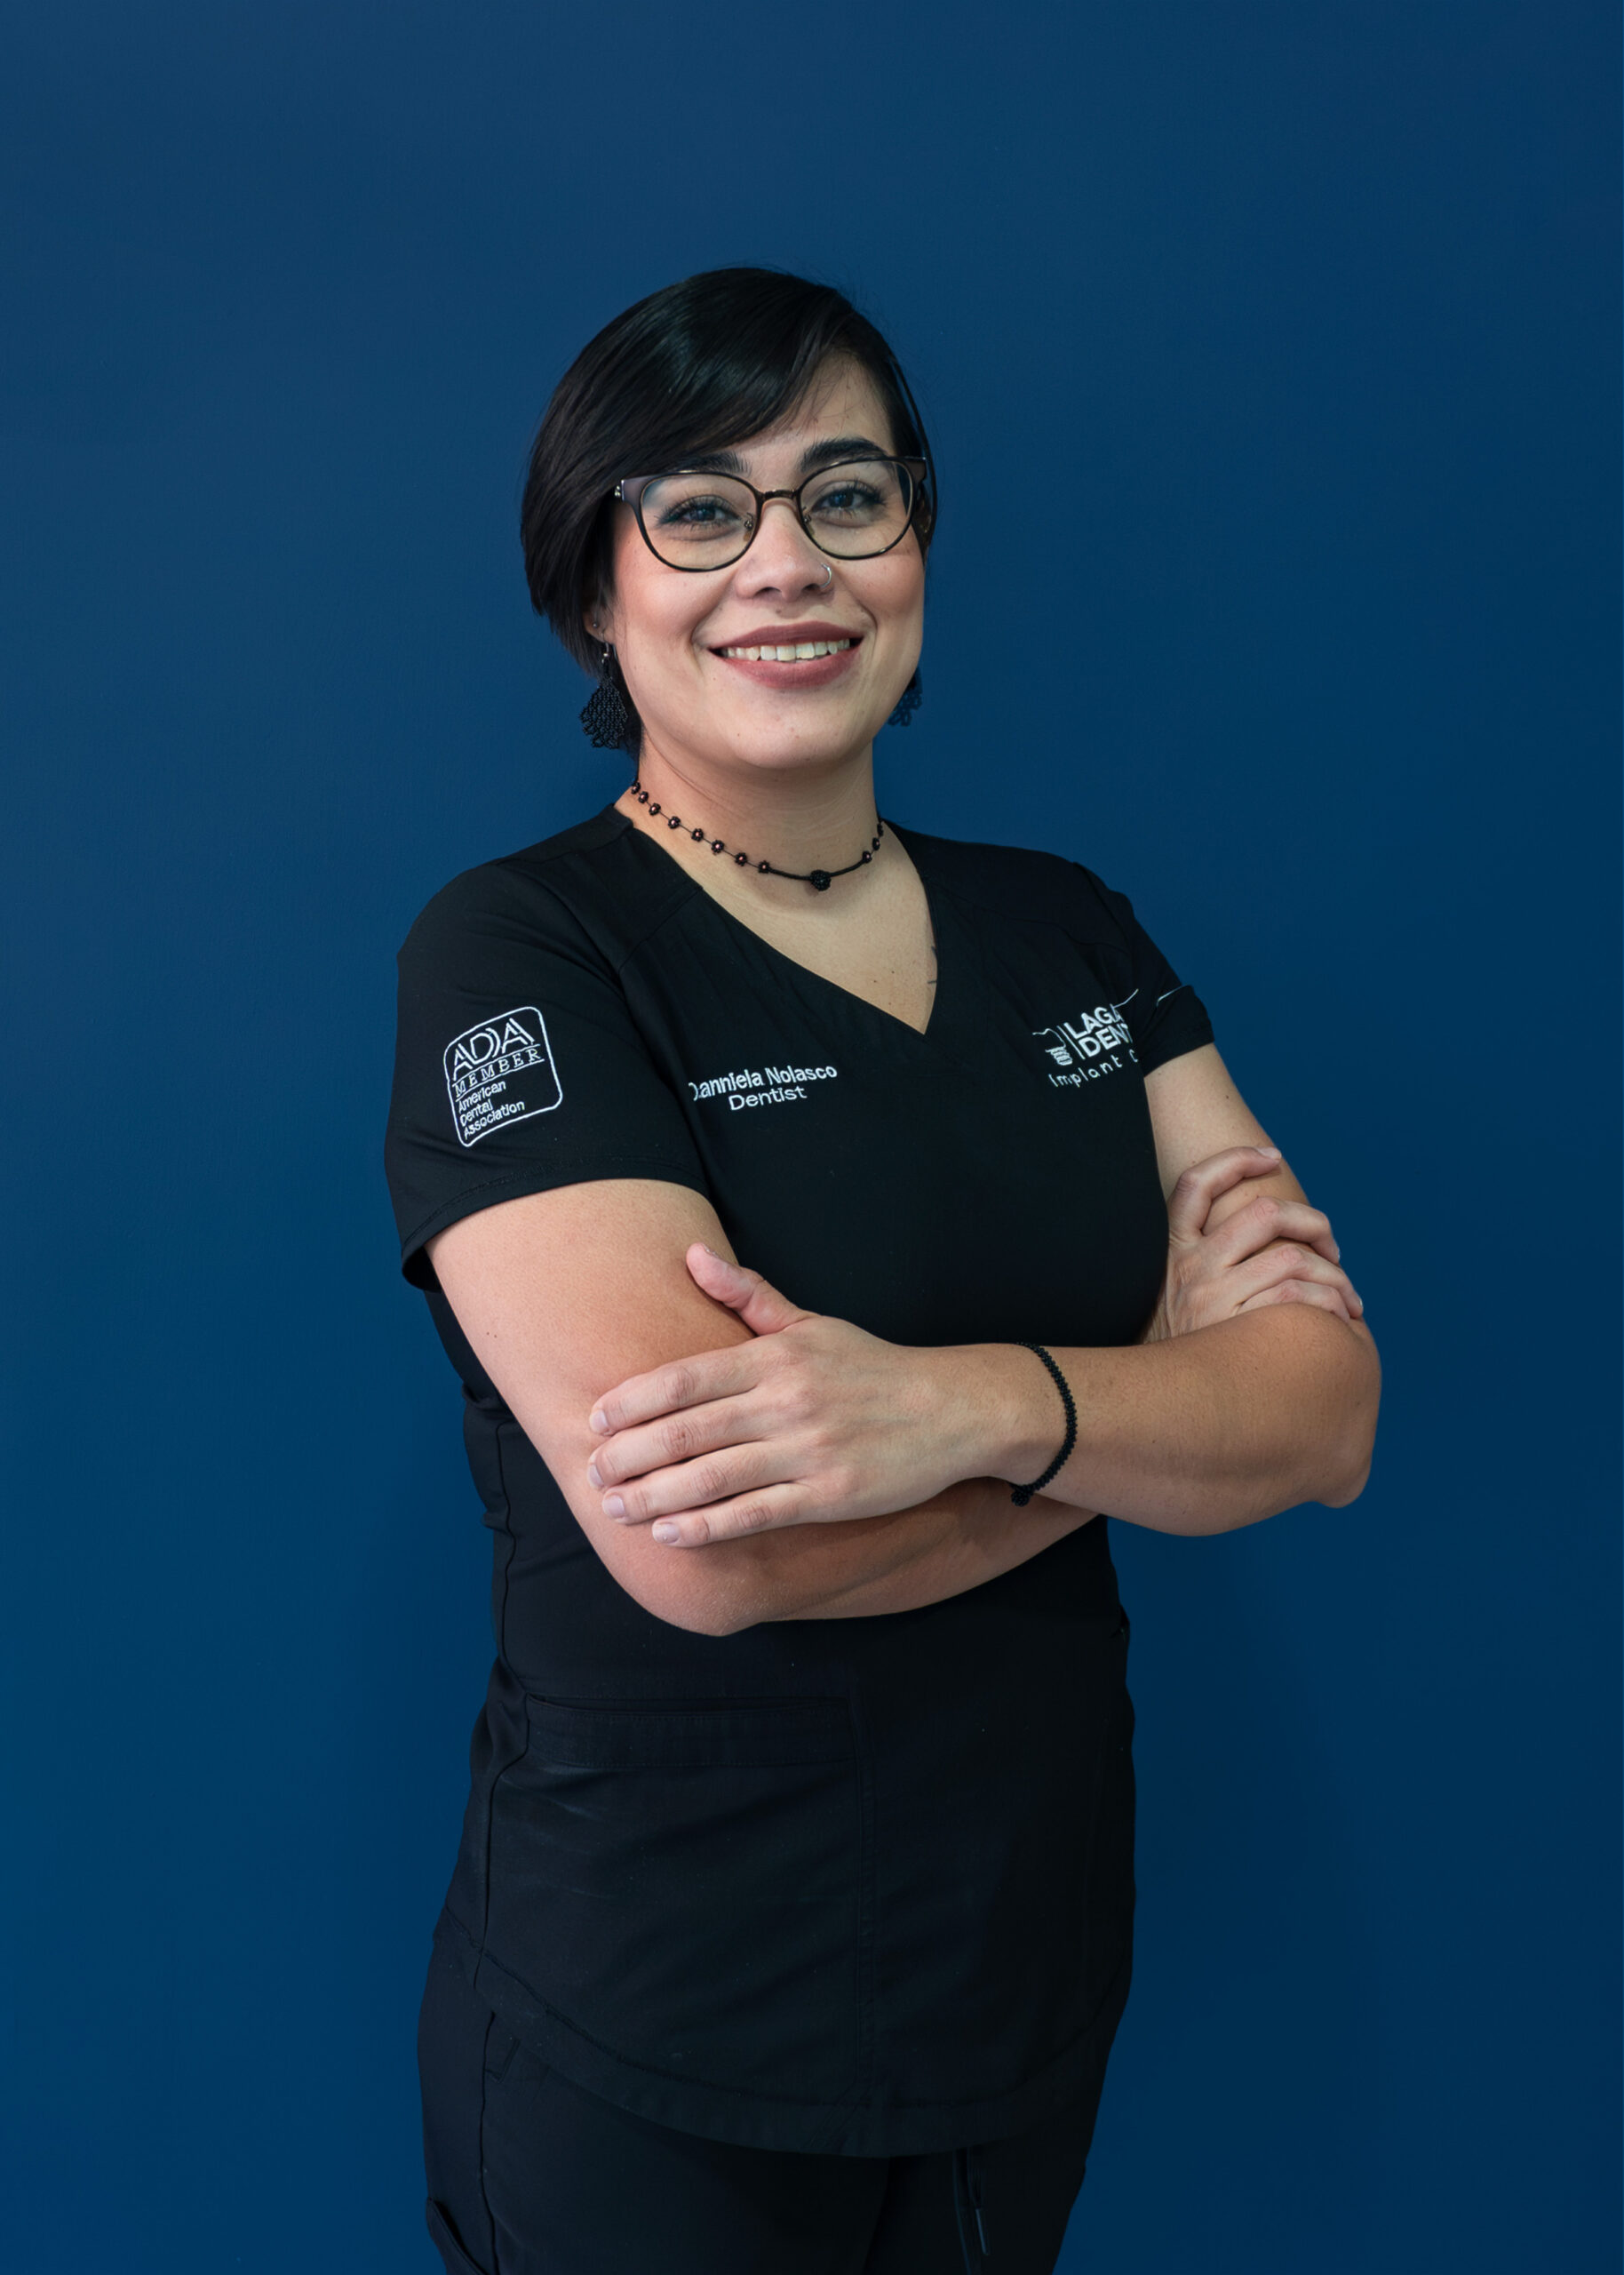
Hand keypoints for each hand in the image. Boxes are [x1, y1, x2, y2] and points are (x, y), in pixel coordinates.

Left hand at [585, 1247, 985, 1546]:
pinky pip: (756, 1513)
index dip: (634, 1400)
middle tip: (592, 1471)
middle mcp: (788, 1401)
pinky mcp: (830, 1495)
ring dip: (655, 1496)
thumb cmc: (874, 1368)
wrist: (956, 1409)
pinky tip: (671, 1534)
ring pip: (714, 1477)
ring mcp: (808, 1450)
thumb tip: (691, 1255)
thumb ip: (748, 1296)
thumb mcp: (812, 1323)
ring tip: (615, 1508)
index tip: (595, 1418)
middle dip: (631, 1454)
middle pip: (689, 1430)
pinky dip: (708, 1526)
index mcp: (777, 1357)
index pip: (687, 1377)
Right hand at [1141, 1146, 1363, 1344]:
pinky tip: (1337, 1317)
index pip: (1196, 1184)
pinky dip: (1328, 1302)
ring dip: (1333, 1274)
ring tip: (1347, 1298)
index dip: (1235, 1160)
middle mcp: (1191, 1265)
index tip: (1272, 1157)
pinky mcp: (1234, 1329)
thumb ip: (1204, 1267)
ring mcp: (1212, 1295)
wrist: (1152, 1407)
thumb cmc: (1173, 1351)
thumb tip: (1266, 1248)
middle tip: (1333, 1249)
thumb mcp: (1169, 1297)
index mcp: (1173, 1250)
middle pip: (1264, 1213)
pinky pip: (1297, 1298)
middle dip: (1313, 1223)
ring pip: (1291, 1257)